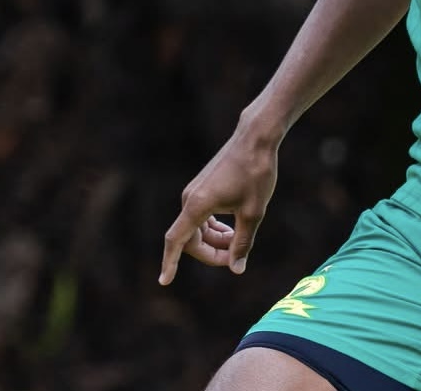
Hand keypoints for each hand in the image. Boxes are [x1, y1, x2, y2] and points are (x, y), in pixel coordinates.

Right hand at [159, 128, 279, 284]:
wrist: (255, 139)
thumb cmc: (256, 174)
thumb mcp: (253, 213)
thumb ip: (243, 243)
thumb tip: (236, 269)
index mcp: (198, 205)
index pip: (176, 240)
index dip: (170, 262)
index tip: (165, 281)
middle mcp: (190, 198)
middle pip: (190, 239)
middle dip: (210, 253)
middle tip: (235, 257)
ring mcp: (194, 192)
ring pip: (196, 228)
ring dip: (214, 241)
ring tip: (237, 241)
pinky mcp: (202, 187)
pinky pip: (200, 216)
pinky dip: (213, 228)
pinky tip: (231, 229)